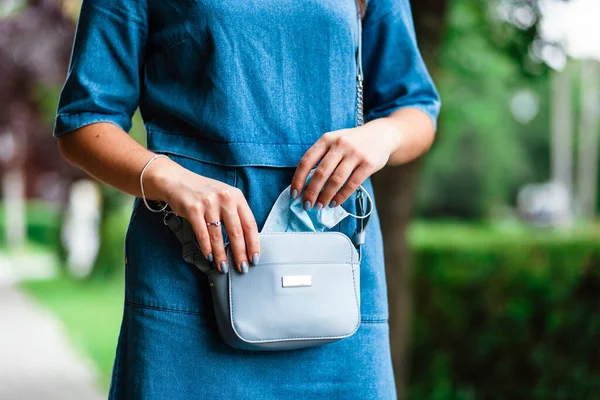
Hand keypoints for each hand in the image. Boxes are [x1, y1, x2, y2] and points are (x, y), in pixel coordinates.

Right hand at [145, 159, 258, 273]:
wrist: (178, 181)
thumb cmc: (203, 193)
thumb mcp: (225, 197)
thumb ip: (235, 214)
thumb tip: (245, 242)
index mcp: (237, 196)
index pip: (250, 224)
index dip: (253, 243)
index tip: (254, 257)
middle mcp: (225, 198)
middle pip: (236, 232)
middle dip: (240, 253)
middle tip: (242, 267)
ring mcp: (209, 203)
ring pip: (218, 236)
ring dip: (221, 255)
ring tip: (224, 266)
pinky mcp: (193, 209)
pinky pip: (202, 234)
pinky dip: (206, 248)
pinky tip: (209, 256)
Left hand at [291, 124, 398, 208]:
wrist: (382, 135)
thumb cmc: (353, 142)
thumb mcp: (335, 141)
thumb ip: (322, 157)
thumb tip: (305, 183)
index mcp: (327, 139)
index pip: (307, 161)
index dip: (298, 179)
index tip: (294, 194)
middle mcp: (340, 144)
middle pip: (320, 173)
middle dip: (311, 192)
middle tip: (307, 205)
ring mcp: (355, 154)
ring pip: (335, 181)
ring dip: (325, 196)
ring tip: (320, 206)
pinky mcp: (368, 164)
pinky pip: (351, 184)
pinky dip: (341, 196)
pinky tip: (334, 203)